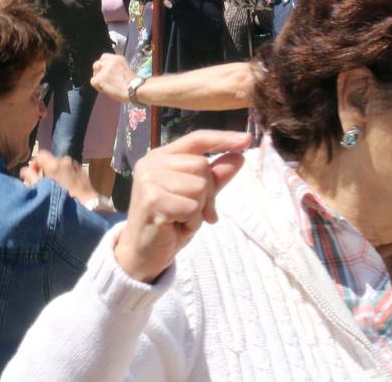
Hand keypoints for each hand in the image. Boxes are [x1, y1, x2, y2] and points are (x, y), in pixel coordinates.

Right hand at [20, 151, 97, 203]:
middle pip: (51, 160)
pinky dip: (65, 174)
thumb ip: (31, 177)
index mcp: (54, 164)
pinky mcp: (82, 171)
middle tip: (42, 182)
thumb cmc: (62, 199)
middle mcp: (65, 160)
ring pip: (60, 165)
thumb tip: (25, 170)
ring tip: (55, 185)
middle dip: (45, 169)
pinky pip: (69, 169)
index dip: (34, 163)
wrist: (87, 207)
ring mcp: (75, 165)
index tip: (32, 174)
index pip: (40, 155)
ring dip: (56, 172)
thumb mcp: (42, 190)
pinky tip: (65, 186)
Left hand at [91, 53, 132, 102]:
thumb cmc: (132, 84)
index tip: (106, 72)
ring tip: (109, 86)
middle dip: (99, 72)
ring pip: (95, 74)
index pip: (103, 57)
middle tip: (106, 80)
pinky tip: (107, 89)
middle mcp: (110, 61)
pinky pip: (93, 82)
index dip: (103, 66)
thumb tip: (106, 71)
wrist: (134, 90)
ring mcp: (104, 69)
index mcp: (118, 58)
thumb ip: (114, 67)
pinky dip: (98, 87)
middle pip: (97, 64)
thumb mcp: (124, 69)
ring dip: (99, 81)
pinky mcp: (100, 78)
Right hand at [114, 130, 249, 282]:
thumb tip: (239, 156)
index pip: (196, 139)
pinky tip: (176, 225)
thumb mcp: (198, 198)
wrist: (144, 254)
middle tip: (193, 211)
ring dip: (198, 209)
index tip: (247, 139)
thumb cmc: (170, 223)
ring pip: (199, 186)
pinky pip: (191, 207)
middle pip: (202, 165)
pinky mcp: (151, 200)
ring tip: (182, 219)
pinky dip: (191, 221)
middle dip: (207, 193)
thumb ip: (215, 176)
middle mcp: (152, 163)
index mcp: (162, 157)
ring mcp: (148, 180)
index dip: (222, 138)